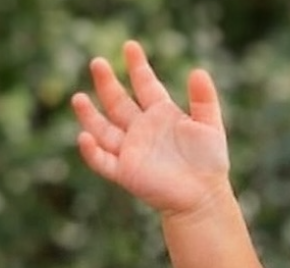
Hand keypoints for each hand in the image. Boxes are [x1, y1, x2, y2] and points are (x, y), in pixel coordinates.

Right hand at [72, 39, 229, 216]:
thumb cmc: (209, 164)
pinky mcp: (126, 173)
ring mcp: (132, 151)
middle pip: (118, 102)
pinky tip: (84, 137)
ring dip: (89, 115)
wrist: (204, 198)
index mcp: (161, 115)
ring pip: (103, 130)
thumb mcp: (210, 127)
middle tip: (97, 62)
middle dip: (107, 84)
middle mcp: (142, 130)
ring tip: (78, 98)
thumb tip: (198, 71)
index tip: (131, 46)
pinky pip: (102, 161)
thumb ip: (204, 101)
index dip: (138, 66)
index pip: (145, 85)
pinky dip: (91, 151)